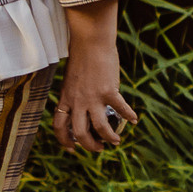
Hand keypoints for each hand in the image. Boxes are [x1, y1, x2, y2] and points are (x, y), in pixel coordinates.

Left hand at [55, 0, 138, 151]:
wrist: (91, 43)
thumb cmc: (82, 58)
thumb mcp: (71, 81)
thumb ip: (75, 95)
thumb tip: (84, 108)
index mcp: (65, 99)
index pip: (58, 126)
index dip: (64, 141)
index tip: (73, 148)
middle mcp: (77, 101)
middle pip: (79, 132)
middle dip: (90, 145)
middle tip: (99, 148)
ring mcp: (93, 97)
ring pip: (99, 126)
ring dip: (109, 137)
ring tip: (116, 141)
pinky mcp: (109, 90)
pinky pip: (120, 109)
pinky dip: (129, 116)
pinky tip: (134, 120)